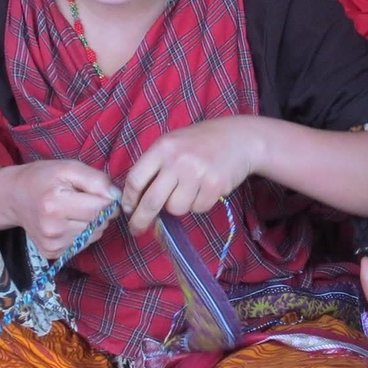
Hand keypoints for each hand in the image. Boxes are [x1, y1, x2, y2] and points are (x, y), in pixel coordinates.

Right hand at [0, 160, 117, 258]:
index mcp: (55, 204)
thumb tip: (116, 197)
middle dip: (100, 211)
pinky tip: (68, 222)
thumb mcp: (69, 168)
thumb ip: (96, 179)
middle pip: (99, 223)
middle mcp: (52, 228)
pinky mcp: (52, 253)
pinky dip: (82, 233)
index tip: (97, 192)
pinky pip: (83, 244)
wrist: (14, 197)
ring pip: (94, 235)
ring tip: (74, 210)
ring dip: (92, 223)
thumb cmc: (44, 178)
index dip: (106, 199)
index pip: (101, 208)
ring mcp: (52, 243)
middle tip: (83, 200)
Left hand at [121, 116, 259, 234]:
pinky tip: (205, 188)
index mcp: (162, 147)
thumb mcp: (172, 144)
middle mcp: (178, 161)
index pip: (136, 180)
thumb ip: (155, 166)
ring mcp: (198, 174)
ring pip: (176, 209)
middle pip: (152, 201)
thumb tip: (137, 199)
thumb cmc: (201, 142)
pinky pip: (198, 208)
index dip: (129, 200)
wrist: (239, 138)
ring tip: (190, 189)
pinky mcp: (215, 186)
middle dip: (141, 220)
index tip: (129, 210)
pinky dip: (199, 204)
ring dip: (180, 206)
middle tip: (137, 229)